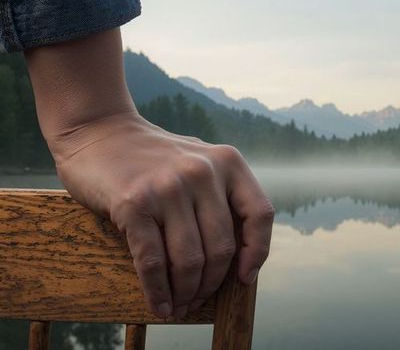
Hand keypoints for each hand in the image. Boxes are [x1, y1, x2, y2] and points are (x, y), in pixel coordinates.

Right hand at [51, 112, 273, 318]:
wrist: (99, 132)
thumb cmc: (154, 159)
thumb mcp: (200, 162)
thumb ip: (220, 196)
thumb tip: (238, 257)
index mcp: (228, 162)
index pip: (260, 214)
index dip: (258, 252)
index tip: (245, 278)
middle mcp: (203, 172)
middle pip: (222, 247)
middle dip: (211, 284)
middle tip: (198, 301)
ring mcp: (168, 187)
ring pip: (190, 259)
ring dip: (186, 292)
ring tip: (179, 306)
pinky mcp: (134, 203)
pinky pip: (153, 261)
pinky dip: (157, 290)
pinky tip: (158, 303)